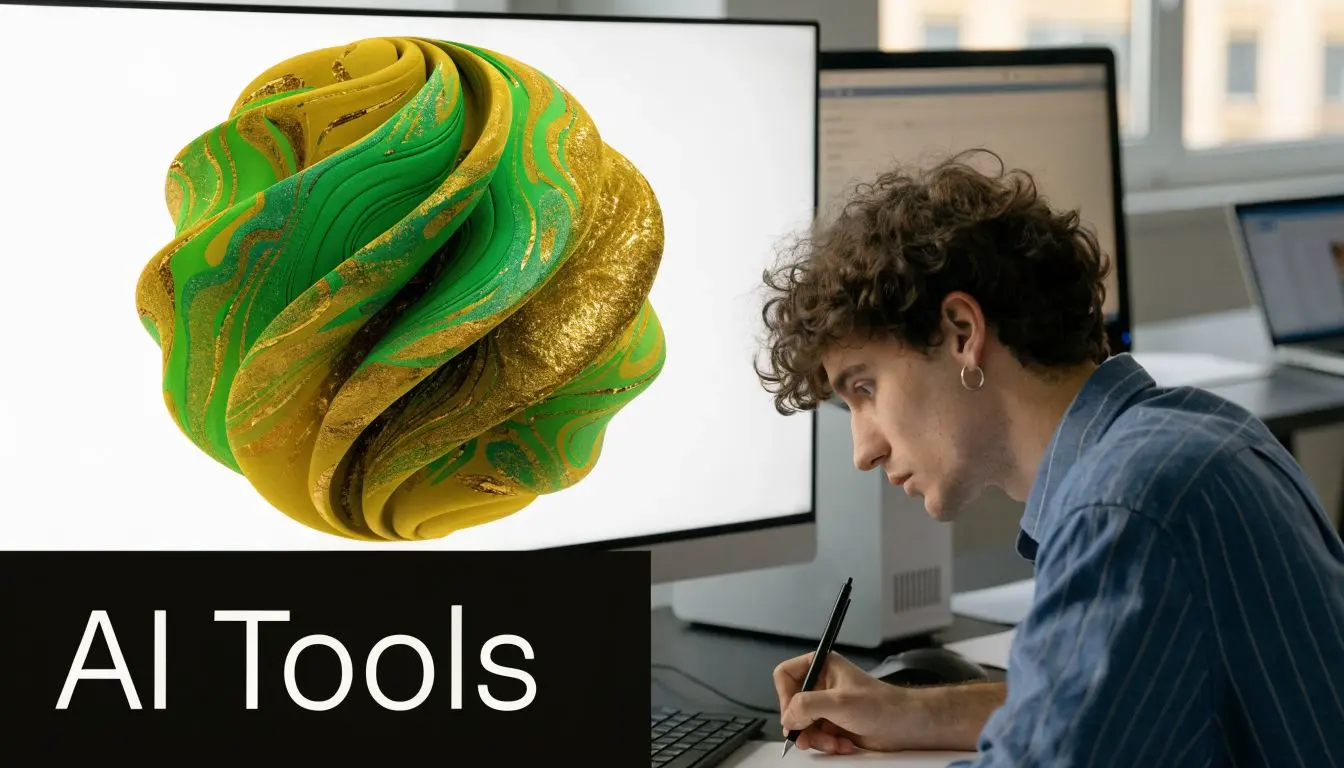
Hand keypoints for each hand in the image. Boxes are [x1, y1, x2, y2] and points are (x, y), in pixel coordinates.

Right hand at [773, 651, 915, 753]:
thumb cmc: (882, 705)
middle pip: (791, 705)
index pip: (785, 675)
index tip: (792, 713)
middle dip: (802, 724)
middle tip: (808, 735)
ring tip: (834, 741)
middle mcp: (821, 685)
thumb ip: (807, 706)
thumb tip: (787, 716)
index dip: (784, 695)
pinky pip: (815, 736)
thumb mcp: (840, 702)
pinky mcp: (832, 724)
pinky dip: (826, 744)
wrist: (904, 726)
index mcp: (822, 666)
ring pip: (802, 724)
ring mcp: (826, 706)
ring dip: (816, 738)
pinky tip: (843, 744)